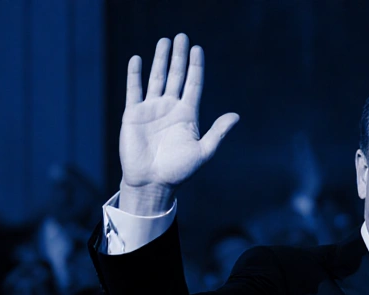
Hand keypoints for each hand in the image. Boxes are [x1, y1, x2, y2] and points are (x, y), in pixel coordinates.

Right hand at [118, 34, 237, 214]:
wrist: (151, 183)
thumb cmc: (178, 171)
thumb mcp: (203, 152)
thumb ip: (217, 133)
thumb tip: (235, 116)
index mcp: (187, 114)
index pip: (193, 83)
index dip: (195, 66)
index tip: (197, 49)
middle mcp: (169, 108)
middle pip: (176, 75)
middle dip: (178, 56)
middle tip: (181, 36)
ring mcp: (151, 110)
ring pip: (156, 78)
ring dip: (160, 60)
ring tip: (164, 41)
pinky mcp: (133, 115)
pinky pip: (134, 91)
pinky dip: (134, 75)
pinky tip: (137, 59)